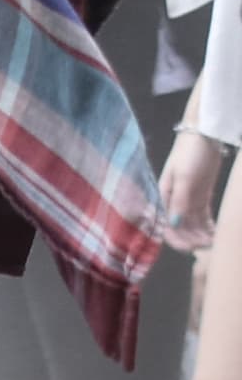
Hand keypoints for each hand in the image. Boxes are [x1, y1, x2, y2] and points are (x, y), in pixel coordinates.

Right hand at [160, 128, 229, 250]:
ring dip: (202, 235)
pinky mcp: (201, 195)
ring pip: (194, 225)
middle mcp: (174, 202)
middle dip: (193, 240)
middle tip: (210, 246)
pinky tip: (216, 233)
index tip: (192, 248)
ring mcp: (189, 199)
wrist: (203, 132)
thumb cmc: (190, 152)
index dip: (178, 240)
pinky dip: (209, 226)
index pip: (167, 226)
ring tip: (216, 242)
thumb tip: (174, 224)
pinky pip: (203, 217)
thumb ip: (179, 201)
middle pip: (181, 228)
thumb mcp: (184, 177)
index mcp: (164, 197)